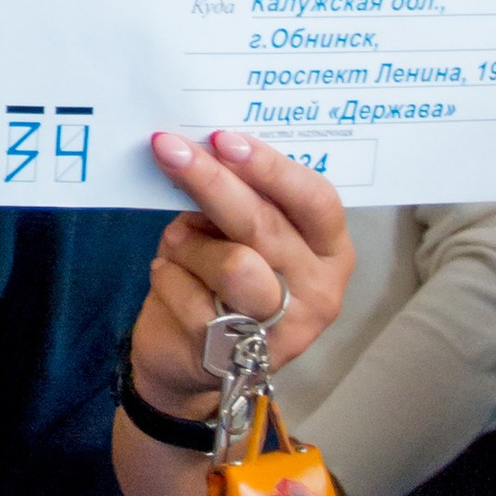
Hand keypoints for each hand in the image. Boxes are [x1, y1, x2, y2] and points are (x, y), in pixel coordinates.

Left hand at [131, 128, 353, 411]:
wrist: (189, 356)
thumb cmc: (221, 277)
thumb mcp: (242, 233)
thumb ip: (241, 200)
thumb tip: (202, 151)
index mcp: (330, 251)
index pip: (316, 202)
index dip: (270, 168)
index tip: (224, 139)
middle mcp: (318, 291)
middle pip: (264, 226)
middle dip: (211, 180)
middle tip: (168, 148)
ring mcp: (281, 330)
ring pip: (231, 264)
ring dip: (186, 243)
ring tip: (175, 244)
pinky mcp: (236, 355)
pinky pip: (188, 295)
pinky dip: (165, 275)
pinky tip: (169, 277)